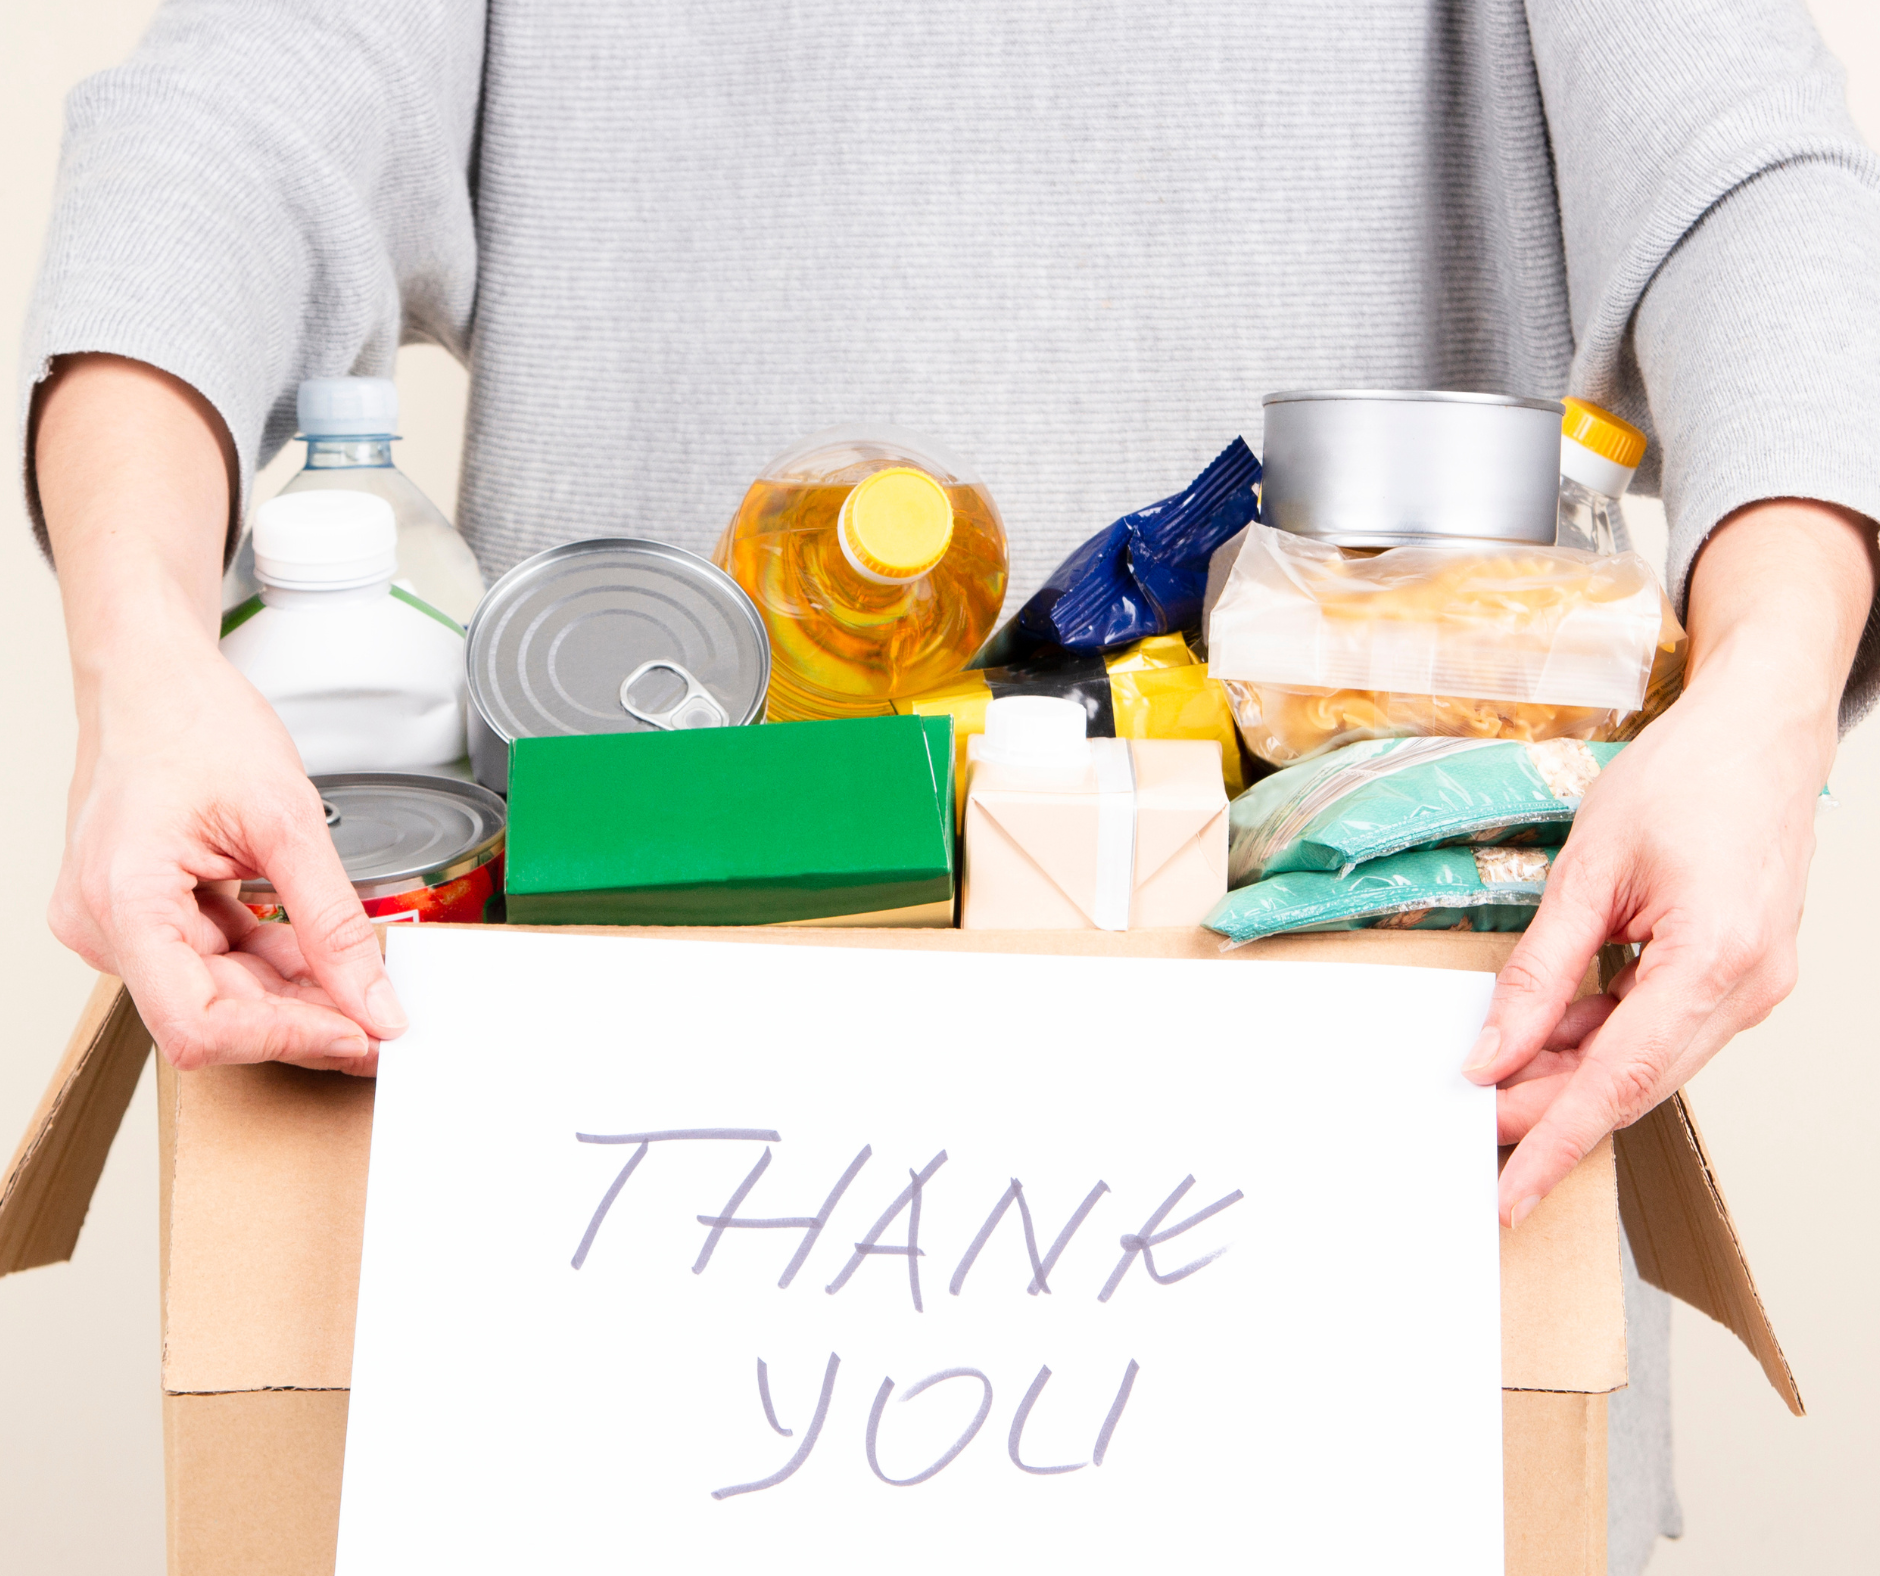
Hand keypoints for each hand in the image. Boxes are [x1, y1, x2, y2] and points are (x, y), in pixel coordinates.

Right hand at [36, 353, 404, 1073]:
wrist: (152, 678)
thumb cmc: (193, 722)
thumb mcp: (286, 818)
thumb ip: (333, 920)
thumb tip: (374, 1000)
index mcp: (122, 900)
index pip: (200, 1022)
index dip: (288, 1038)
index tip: (361, 1035)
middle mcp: (105, 925)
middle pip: (213, 1015)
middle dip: (305, 1018)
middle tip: (384, 1017)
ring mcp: (120, 925)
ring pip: (218, 994)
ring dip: (295, 995)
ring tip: (366, 987)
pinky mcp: (145, 916)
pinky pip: (213, 962)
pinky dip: (273, 964)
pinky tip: (325, 960)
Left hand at [1464, 499, 1876, 1225]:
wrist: (1760, 730)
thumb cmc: (1685, 778)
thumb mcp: (1587, 868)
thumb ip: (1537, 969)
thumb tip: (1492, 1050)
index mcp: (1714, 959)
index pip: (1618, 1080)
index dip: (1555, 1142)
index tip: (1507, 1191)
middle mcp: (1747, 988)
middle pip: (1633, 1083)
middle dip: (1549, 1112)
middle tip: (1473, 1126)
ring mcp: (1752, 987)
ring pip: (1646, 1063)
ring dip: (1570, 1077)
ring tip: (1496, 1084)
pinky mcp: (1738, 976)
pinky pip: (1661, 1030)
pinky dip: (1601, 1041)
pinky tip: (1545, 1043)